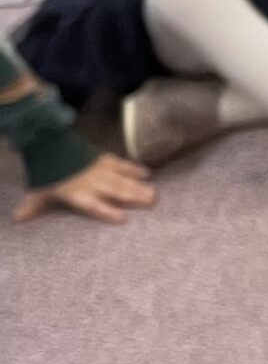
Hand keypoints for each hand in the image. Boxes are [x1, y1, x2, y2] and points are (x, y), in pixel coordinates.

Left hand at [14, 151, 155, 224]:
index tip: (123, 218)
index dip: (107, 211)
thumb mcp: (38, 191)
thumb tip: (17, 219)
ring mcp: (99, 170)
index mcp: (77, 193)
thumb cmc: (47, 173)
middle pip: (114, 190)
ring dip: (138, 186)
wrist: (49, 143)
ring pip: (121, 179)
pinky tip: (148, 173)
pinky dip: (134, 168)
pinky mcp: (104, 159)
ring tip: (154, 194)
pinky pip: (121, 164)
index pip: (93, 204)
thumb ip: (33, 206)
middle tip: (151, 202)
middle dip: (132, 196)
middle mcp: (92, 183)